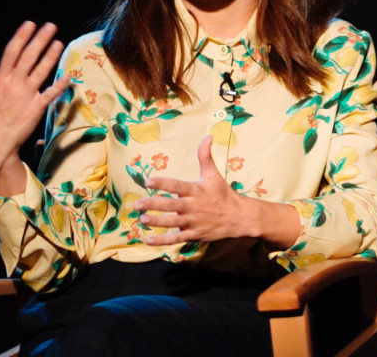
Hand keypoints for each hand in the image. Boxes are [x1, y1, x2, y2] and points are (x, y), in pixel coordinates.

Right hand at [0, 21, 69, 193]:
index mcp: (1, 77)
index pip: (11, 52)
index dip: (21, 37)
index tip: (30, 24)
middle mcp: (13, 84)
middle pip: (28, 58)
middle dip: (39, 40)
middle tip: (51, 26)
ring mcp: (25, 95)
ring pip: (40, 72)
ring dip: (50, 57)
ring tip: (59, 43)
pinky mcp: (36, 108)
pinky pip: (50, 94)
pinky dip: (59, 85)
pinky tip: (68, 75)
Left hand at [135, 136, 249, 243]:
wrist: (240, 217)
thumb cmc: (223, 194)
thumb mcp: (213, 174)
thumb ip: (205, 156)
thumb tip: (207, 135)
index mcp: (196, 190)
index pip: (177, 186)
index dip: (163, 183)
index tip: (149, 181)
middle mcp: (193, 206)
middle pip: (170, 205)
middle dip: (152, 205)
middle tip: (136, 204)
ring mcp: (193, 222)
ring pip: (172, 222)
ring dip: (156, 221)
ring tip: (141, 219)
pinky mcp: (194, 234)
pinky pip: (176, 239)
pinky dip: (162, 241)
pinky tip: (149, 240)